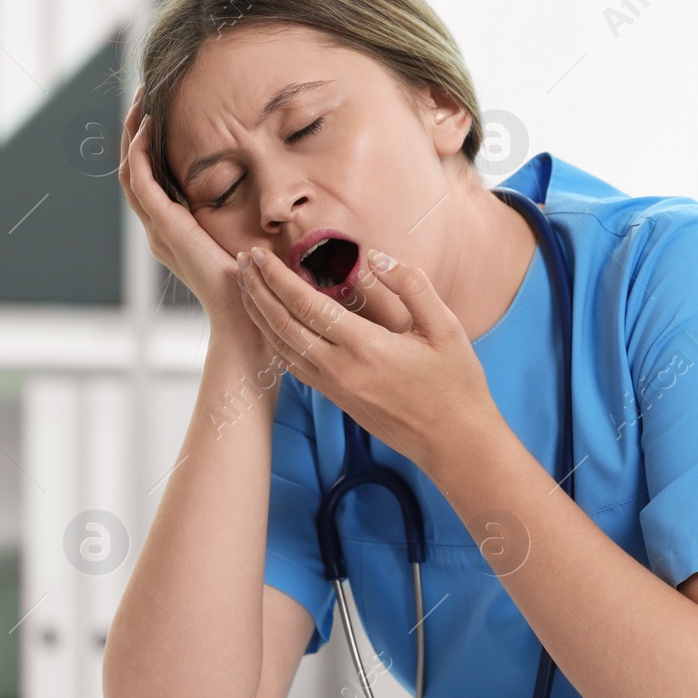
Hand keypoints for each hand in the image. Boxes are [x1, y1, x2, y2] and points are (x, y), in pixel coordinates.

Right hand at [117, 87, 255, 343]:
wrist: (246, 318)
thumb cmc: (256, 290)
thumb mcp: (250, 245)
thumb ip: (251, 225)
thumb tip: (278, 207)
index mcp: (175, 234)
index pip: (152, 183)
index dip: (150, 149)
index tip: (160, 115)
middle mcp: (160, 230)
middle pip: (133, 173)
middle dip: (135, 133)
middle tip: (141, 96)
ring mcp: (159, 229)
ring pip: (130, 172)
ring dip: (133, 134)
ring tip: (140, 100)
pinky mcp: (165, 226)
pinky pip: (141, 180)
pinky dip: (141, 150)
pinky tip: (150, 124)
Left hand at [235, 244, 497, 470]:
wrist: (454, 443)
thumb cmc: (456, 384)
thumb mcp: (446, 327)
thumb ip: (411, 286)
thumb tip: (376, 257)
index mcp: (365, 347)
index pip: (306, 305)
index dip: (277, 277)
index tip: (259, 253)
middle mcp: (339, 369)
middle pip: (281, 324)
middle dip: (257, 289)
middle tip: (241, 260)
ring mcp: (334, 387)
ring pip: (281, 346)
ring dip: (259, 313)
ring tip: (245, 285)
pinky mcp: (335, 398)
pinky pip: (293, 364)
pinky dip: (274, 339)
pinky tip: (269, 323)